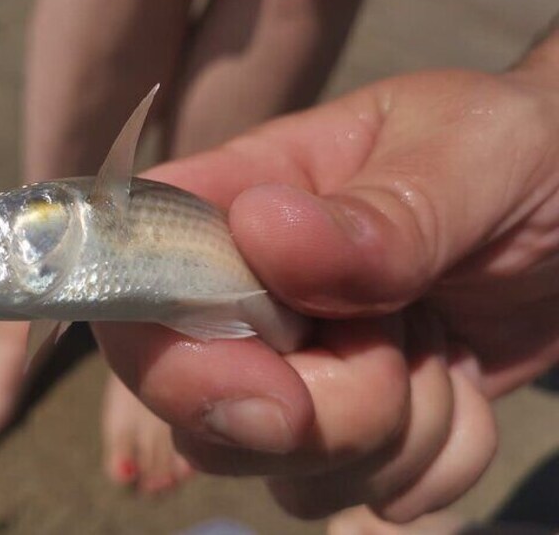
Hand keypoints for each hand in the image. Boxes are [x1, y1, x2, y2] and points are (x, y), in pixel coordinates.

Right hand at [95, 42, 558, 520]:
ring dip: (396, 432)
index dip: (175, 359)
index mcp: (240, 203)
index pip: (137, 282)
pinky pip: (355, 496)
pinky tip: (454, 382)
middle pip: (199, 409)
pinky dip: (432, 462)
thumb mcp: (469, 158)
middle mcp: (241, 295)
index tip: (280, 395)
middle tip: (407, 341)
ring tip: (441, 342)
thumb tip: (265, 237)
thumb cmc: (516, 156)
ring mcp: (289, 370)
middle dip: (324, 412)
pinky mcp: (341, 428)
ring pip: (281, 471)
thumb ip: (381, 213)